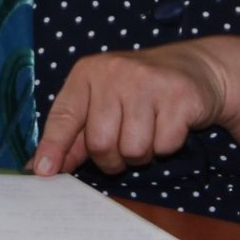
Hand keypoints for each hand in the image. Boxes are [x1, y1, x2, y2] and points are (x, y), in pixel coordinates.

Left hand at [30, 42, 229, 176]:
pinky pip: (164, 145)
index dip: (53, 146)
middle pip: (100, 142)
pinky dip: (166, 146)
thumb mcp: (103, 104)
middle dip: (110, 159)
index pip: (64, 115)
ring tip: (147, 131)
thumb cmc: (139, 92)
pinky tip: (169, 123)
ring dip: (140, 154)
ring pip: (133, 149)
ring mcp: (147, 82)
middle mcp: (113, 72)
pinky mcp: (178, 95)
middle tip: (122, 148)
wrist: (195, 68)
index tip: (44, 171)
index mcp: (87, 73)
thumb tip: (44, 167)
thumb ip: (75, 135)